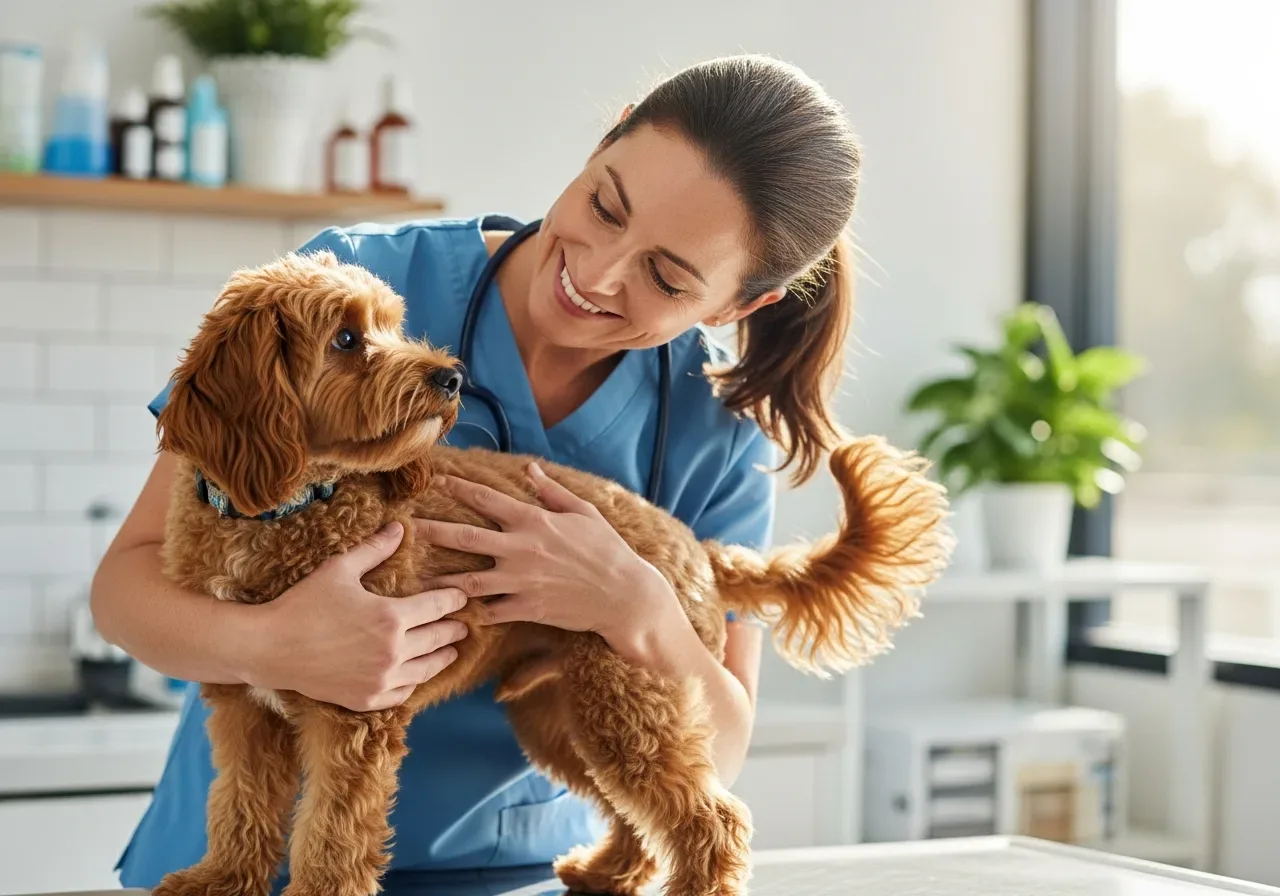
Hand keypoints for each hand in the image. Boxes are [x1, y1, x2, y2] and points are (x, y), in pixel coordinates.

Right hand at [244, 522, 468, 710]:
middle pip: (438, 638)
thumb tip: (400, 527)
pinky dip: (414, 681)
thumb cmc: (303, 604)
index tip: (462, 596)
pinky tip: (417, 674)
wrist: (270, 649)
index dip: (453, 599)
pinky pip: (403, 692)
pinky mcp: (366, 699)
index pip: (438, 606)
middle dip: (454, 629)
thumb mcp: (339, 570)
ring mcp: (381, 679)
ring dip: (442, 657)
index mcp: (392, 617)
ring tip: (450, 651)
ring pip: (426, 669)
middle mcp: (394, 651)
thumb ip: (374, 550)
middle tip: (463, 625)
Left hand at [417, 463, 676, 647]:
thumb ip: (551, 491)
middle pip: (466, 537)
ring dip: (441, 579)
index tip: (438, 481)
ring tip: (418, 580)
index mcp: (534, 521)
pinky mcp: (526, 608)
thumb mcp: (583, 512)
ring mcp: (521, 581)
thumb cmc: (607, 549)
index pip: (487, 499)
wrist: (624, 595)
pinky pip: (490, 610)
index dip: (459, 488)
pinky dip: (472, 611)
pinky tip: (455, 612)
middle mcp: (521, 549)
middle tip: (409, 528)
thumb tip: (529, 469)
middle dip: (434, 531)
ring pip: (469, 580)